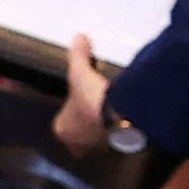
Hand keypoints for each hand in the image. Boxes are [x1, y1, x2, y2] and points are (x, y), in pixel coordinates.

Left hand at [52, 33, 112, 153]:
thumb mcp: (81, 72)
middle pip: (79, 134)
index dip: (72, 111)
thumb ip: (78, 55)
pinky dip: (118, 135)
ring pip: (96, 141)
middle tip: (97, 109)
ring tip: (112, 116)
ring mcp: (95, 149)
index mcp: (63, 128)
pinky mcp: (114, 150)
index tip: (82, 101)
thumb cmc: (91, 99)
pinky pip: (113, 143)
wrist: (118, 115)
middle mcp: (76, 143)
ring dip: (102, 131)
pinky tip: (125, 123)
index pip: (63, 122)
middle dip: (87, 124)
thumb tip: (79, 38)